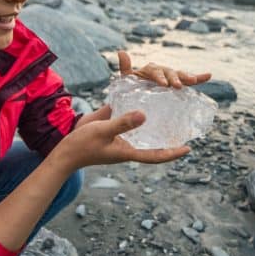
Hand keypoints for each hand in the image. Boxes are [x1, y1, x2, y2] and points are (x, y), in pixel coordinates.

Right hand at [54, 107, 189, 170]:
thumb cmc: (84, 145)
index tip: (188, 148)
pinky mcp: (113, 127)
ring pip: (143, 130)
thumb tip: (145, 115)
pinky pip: (129, 120)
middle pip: (153, 142)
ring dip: (155, 123)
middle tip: (184, 127)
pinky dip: (137, 112)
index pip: (156, 155)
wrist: (66, 149)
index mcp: (129, 151)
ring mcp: (121, 137)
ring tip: (171, 113)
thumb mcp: (104, 131)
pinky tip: (144, 100)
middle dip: (168, 138)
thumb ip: (123, 123)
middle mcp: (129, 144)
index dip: (173, 152)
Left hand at [118, 50, 210, 88]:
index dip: (159, 77)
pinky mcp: (179, 85)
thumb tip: (121, 52)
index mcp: (151, 70)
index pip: (155, 71)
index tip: (163, 85)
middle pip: (170, 73)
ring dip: (187, 77)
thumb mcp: (126, 80)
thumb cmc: (131, 89)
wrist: (138, 99)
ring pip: (180, 76)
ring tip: (194, 80)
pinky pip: (190, 81)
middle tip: (177, 86)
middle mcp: (163, 72)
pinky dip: (200, 77)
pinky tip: (208, 75)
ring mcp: (172, 78)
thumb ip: (125, 68)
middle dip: (175, 78)